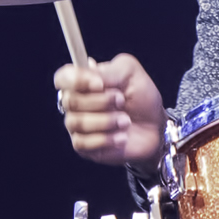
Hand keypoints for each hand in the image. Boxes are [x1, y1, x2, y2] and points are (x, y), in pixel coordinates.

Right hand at [56, 54, 165, 170]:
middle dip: (102, 101)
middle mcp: (75, 103)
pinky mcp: (83, 147)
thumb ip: (109, 71)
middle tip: (122, 101)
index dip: (76, 80)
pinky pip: (83, 143)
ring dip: (107, 121)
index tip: (100, 84)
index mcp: (84, 81)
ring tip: (126, 121)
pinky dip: (107, 139)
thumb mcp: (131, 74)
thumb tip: (91, 76)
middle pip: (70, 100)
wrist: (156, 127)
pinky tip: (121, 137)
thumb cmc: (142, 98)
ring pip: (76, 122)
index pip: (63, 77)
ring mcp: (77, 126)